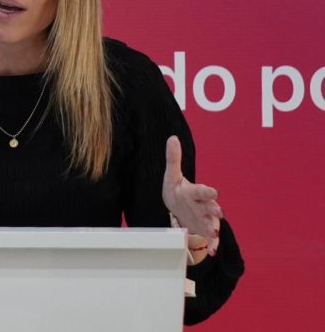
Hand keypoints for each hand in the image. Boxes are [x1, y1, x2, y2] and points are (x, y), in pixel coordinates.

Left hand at [162, 136, 221, 254]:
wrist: (178, 209)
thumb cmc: (177, 192)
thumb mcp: (172, 176)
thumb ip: (173, 159)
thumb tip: (172, 138)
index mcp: (194, 192)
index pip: (201, 190)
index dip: (207, 190)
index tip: (214, 191)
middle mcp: (202, 205)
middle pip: (210, 207)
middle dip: (214, 210)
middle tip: (218, 213)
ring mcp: (204, 219)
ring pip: (211, 223)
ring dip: (213, 229)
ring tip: (213, 236)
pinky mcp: (202, 231)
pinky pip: (209, 238)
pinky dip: (211, 244)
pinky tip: (211, 251)